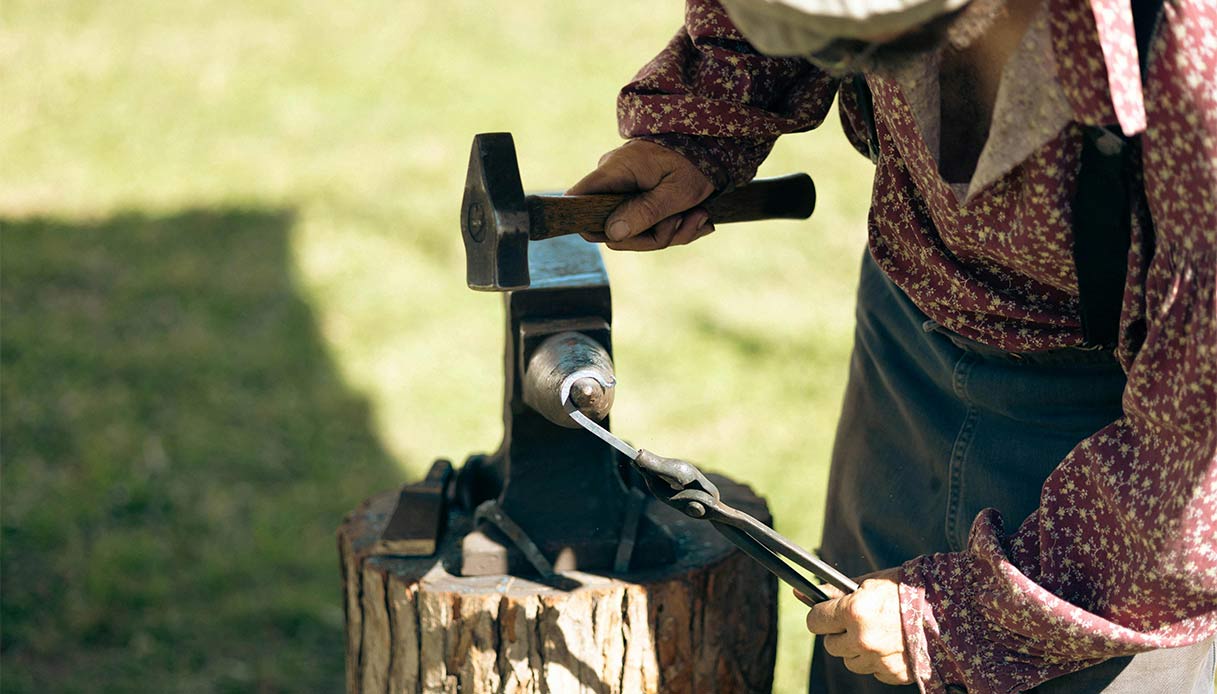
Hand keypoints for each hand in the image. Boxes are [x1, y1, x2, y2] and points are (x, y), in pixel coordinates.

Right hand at [567, 140, 715, 250]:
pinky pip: (647, 225)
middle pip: (612, 229)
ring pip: (634, 232)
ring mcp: (624, 190)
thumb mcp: (676, 191)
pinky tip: (696, 217)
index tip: (623, 235)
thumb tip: (612, 233)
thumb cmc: (696, 163)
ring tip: (698, 216)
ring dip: (671, 232)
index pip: (577, 198)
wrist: (715, 145)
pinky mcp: (638, 198)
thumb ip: (644, 212)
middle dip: (652, 236)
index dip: (589, 224)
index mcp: (616, 170)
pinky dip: (673, 227)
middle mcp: (613, 180)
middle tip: (684, 221)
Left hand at [798, 568, 911, 685]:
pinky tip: (890, 644)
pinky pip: (872, 671)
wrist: (948, 608)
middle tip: (856, 621)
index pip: (814, 621)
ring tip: (877, 632)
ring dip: (857, 649)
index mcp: (855, 612)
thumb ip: (835, 591)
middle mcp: (863, 639)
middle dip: (839, 633)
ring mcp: (879, 660)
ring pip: (850, 661)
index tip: (827, 612)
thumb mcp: (869, 583)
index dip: (821, 615)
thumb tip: (804, 592)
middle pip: (830, 645)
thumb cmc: (907, 590)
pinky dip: (877, 660)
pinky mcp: (893, 674)